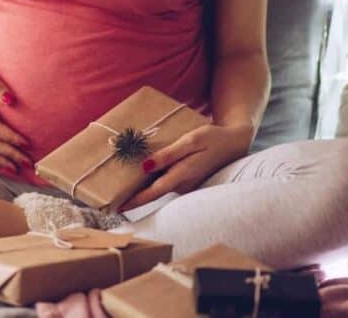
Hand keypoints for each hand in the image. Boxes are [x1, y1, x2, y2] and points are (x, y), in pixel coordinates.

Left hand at [119, 123, 253, 210]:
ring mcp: (186, 184)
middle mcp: (183, 184)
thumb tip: (146, 166)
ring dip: (144, 185)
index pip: (154, 192)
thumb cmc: (212, 138)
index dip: (135, 201)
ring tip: (122, 182)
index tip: (118, 208)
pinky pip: (167, 182)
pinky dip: (155, 179)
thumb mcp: (191, 140)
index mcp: (182, 175)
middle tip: (112, 197)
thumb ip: (169, 154)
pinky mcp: (188, 181)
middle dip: (135, 195)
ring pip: (160, 186)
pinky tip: (144, 172)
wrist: (235, 143)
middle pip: (154, 191)